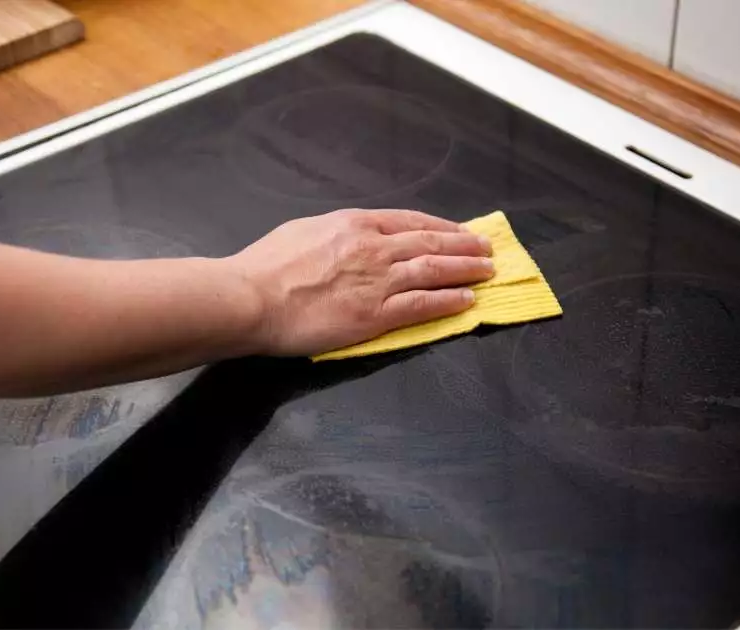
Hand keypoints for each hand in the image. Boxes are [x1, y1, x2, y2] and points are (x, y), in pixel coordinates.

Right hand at [228, 208, 492, 355]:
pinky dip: (448, 300)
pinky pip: (421, 304)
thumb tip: (349, 235)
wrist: (252, 298)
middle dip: (462, 245)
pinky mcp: (374, 314)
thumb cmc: (266, 265)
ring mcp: (377, 281)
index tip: (458, 230)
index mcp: (354, 224)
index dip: (439, 225)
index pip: (409, 221)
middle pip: (429, 242)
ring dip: (465, 270)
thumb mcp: (304, 230)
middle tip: (486, 249)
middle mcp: (373, 247)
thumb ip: (335, 233)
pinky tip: (466, 300)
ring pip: (433, 270)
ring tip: (487, 272)